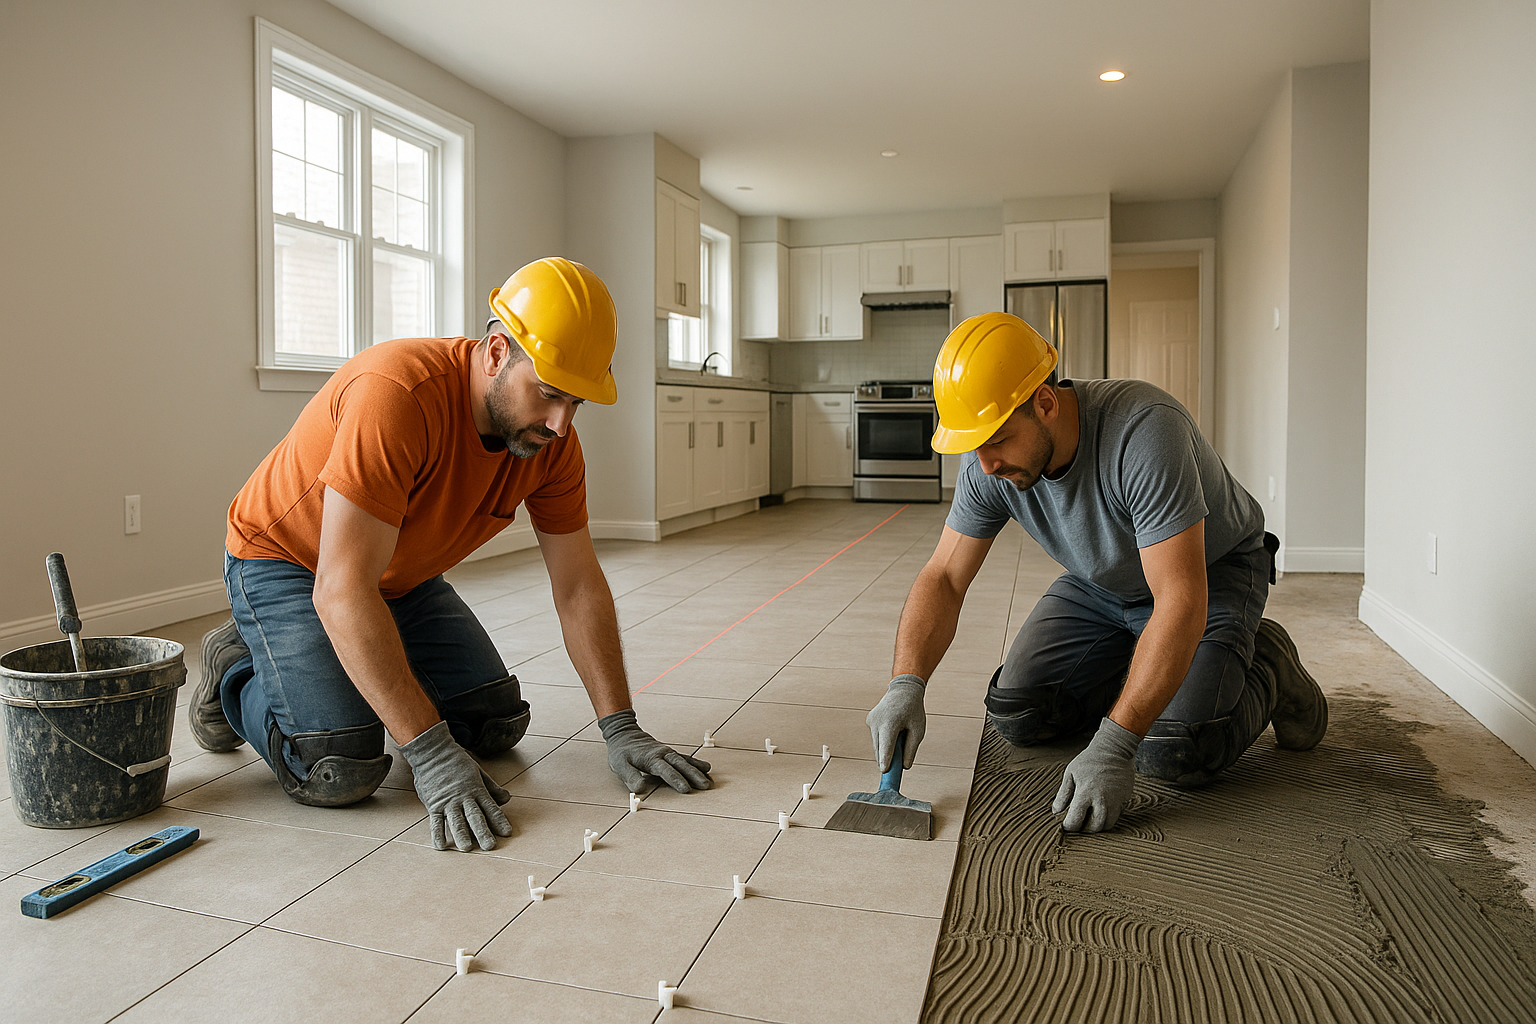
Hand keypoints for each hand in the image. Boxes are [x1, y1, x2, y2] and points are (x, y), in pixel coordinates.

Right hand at [400, 721, 512, 851]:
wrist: (434, 752)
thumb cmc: (457, 761)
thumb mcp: (478, 772)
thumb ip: (492, 787)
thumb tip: (507, 798)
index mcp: (476, 790)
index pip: (491, 808)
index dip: (499, 821)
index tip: (507, 833)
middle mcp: (463, 798)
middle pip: (475, 817)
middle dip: (483, 832)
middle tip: (489, 846)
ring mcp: (448, 802)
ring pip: (456, 821)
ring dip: (461, 835)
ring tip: (467, 848)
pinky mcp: (433, 804)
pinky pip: (435, 821)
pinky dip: (437, 833)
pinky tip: (441, 846)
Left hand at [598, 709, 711, 792]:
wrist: (624, 733)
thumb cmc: (621, 752)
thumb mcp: (620, 765)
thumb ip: (630, 777)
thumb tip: (640, 789)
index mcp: (651, 758)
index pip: (665, 770)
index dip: (676, 780)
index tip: (686, 789)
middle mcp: (662, 754)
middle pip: (680, 765)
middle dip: (693, 776)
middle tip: (705, 786)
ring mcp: (668, 752)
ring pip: (685, 761)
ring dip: (698, 770)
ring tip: (710, 781)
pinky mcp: (670, 752)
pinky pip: (685, 758)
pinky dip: (696, 763)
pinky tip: (706, 768)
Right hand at [867, 674, 926, 770]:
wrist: (903, 689)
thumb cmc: (913, 710)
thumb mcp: (918, 730)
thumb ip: (911, 749)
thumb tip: (905, 766)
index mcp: (890, 723)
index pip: (886, 746)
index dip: (885, 760)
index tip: (884, 772)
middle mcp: (876, 721)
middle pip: (880, 748)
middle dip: (886, 759)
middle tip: (896, 770)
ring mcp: (871, 720)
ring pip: (877, 744)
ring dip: (885, 750)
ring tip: (899, 741)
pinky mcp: (869, 720)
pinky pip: (876, 737)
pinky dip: (883, 740)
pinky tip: (893, 732)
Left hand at [1053, 717, 1139, 832]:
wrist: (1114, 749)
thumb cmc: (1090, 760)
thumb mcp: (1071, 773)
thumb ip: (1063, 794)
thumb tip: (1056, 811)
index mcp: (1085, 793)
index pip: (1075, 821)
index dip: (1069, 826)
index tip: (1066, 824)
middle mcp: (1102, 800)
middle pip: (1093, 828)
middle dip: (1083, 830)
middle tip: (1078, 825)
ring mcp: (1116, 801)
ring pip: (1107, 826)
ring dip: (1097, 827)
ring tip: (1089, 820)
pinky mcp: (1125, 800)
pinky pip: (1116, 817)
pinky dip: (1107, 819)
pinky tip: (1100, 811)